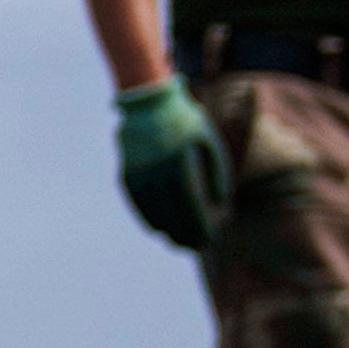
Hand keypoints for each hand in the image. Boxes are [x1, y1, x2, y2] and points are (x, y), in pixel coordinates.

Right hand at [113, 80, 225, 250]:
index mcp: (182, 154)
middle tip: (195, 248)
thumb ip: (218, 172)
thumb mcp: (209, 140)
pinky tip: (157, 229)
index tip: (210, 239)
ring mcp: (139, 167)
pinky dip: (146, 217)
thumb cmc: (186, 122)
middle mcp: (158, 163)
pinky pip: (136, 201)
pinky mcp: (127, 170)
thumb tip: (222, 205)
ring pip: (152, 208)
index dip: (201, 222)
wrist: (148, 99)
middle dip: (184, 232)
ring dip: (166, 230)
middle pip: (171, 208)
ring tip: (177, 242)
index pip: (192, 199)